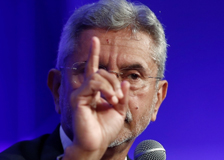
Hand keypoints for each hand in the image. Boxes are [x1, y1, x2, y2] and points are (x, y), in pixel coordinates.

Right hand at [63, 37, 129, 159]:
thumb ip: (121, 95)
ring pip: (97, 76)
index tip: (95, 40)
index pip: (93, 68)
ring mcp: (81, 93)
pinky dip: (105, 89)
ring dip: (110, 86)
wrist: (97, 143)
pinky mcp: (78, 98)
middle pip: (101, 72)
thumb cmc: (106, 128)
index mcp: (94, 91)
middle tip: (119, 96)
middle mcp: (86, 89)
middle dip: (114, 81)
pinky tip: (111, 99)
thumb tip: (124, 81)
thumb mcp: (119, 110)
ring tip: (115, 99)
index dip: (93, 53)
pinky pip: (93, 83)